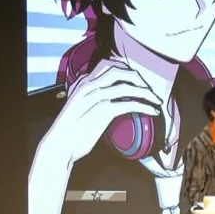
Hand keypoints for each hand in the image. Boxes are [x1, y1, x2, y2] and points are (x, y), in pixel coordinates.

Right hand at [38, 57, 163, 165]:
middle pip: (120, 72)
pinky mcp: (103, 110)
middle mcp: (88, 86)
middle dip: (138, 78)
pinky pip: (129, 104)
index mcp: (83, 83)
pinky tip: (152, 111)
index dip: (127, 71)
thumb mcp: (80, 109)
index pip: (109, 67)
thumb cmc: (70, 132)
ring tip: (156, 100)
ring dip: (145, 92)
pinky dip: (144, 106)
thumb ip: (93, 99)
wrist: (59, 146)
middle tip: (149, 89)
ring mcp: (95, 97)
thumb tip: (112, 99)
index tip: (139, 80)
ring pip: (127, 87)